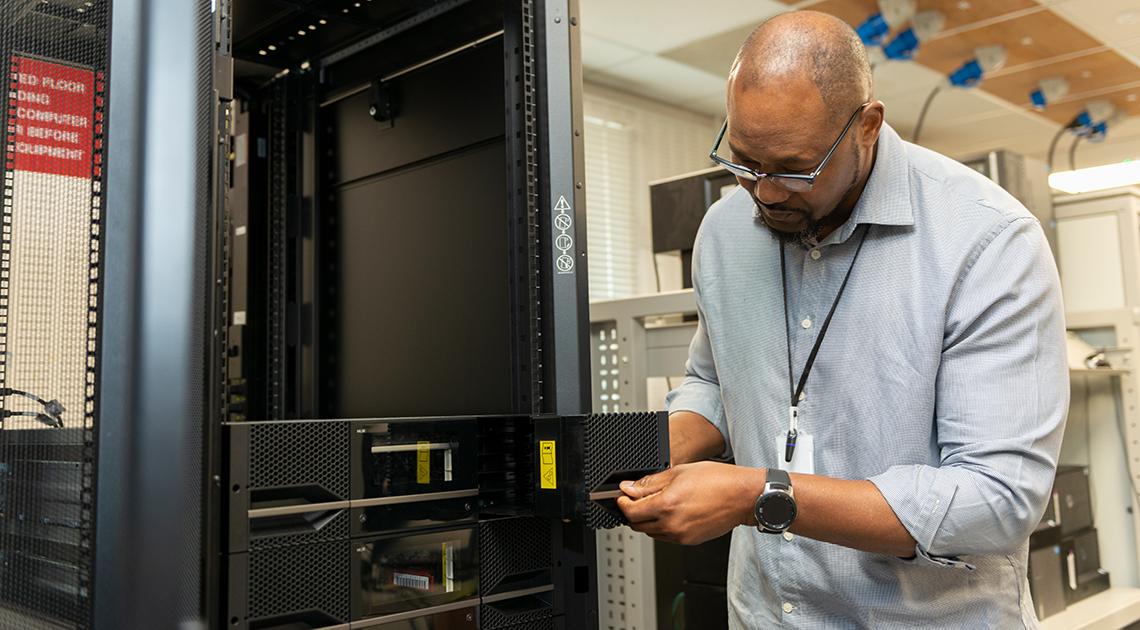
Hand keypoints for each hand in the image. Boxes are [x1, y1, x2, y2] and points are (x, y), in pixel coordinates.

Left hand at [616, 462, 763, 544]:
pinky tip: (671, 512)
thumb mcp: (678, 472)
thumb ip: (651, 483)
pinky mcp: (689, 541)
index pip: (630, 511)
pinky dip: (662, 527)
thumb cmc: (718, 481)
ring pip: (651, 533)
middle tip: (637, 499)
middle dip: (633, 512)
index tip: (623, 496)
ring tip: (657, 504)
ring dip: (647, 520)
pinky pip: (666, 537)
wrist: (743, 496)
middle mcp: (671, 524)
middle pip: (637, 525)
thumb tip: (630, 487)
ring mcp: (680, 536)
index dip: (622, 503)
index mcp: (666, 505)